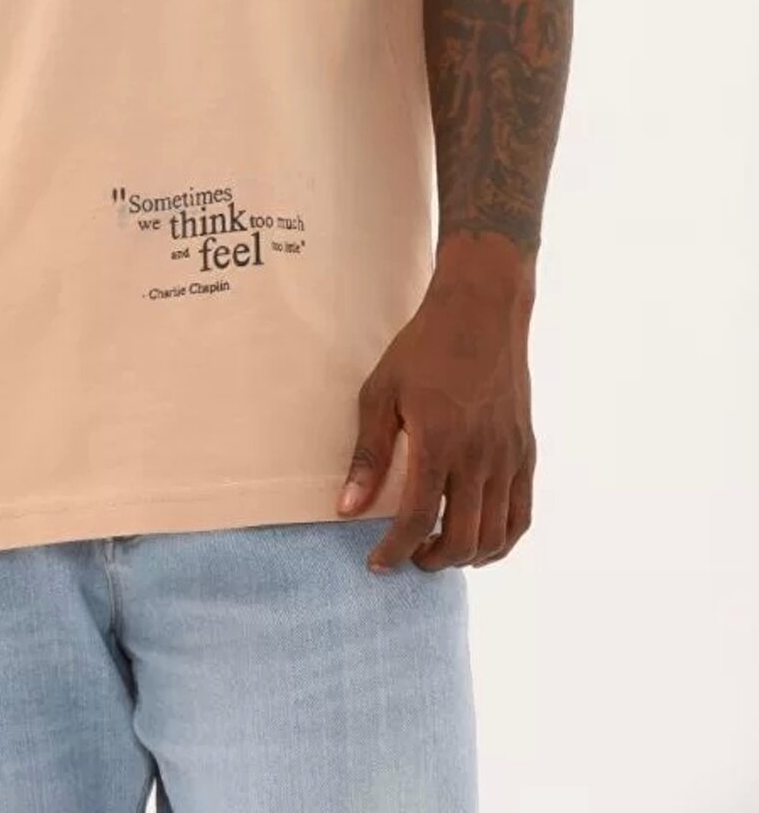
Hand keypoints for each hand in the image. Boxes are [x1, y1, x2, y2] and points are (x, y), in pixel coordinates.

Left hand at [336, 237, 537, 571]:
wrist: (481, 311)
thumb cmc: (423, 348)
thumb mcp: (381, 393)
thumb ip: (368, 456)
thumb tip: (347, 510)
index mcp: (439, 441)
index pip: (419, 520)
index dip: (395, 551)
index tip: (377, 563)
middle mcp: (480, 456)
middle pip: (462, 539)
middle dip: (430, 560)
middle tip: (407, 555)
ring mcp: (509, 456)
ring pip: (496, 537)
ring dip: (466, 556)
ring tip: (438, 550)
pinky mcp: (526, 452)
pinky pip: (523, 516)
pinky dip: (502, 541)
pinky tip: (479, 541)